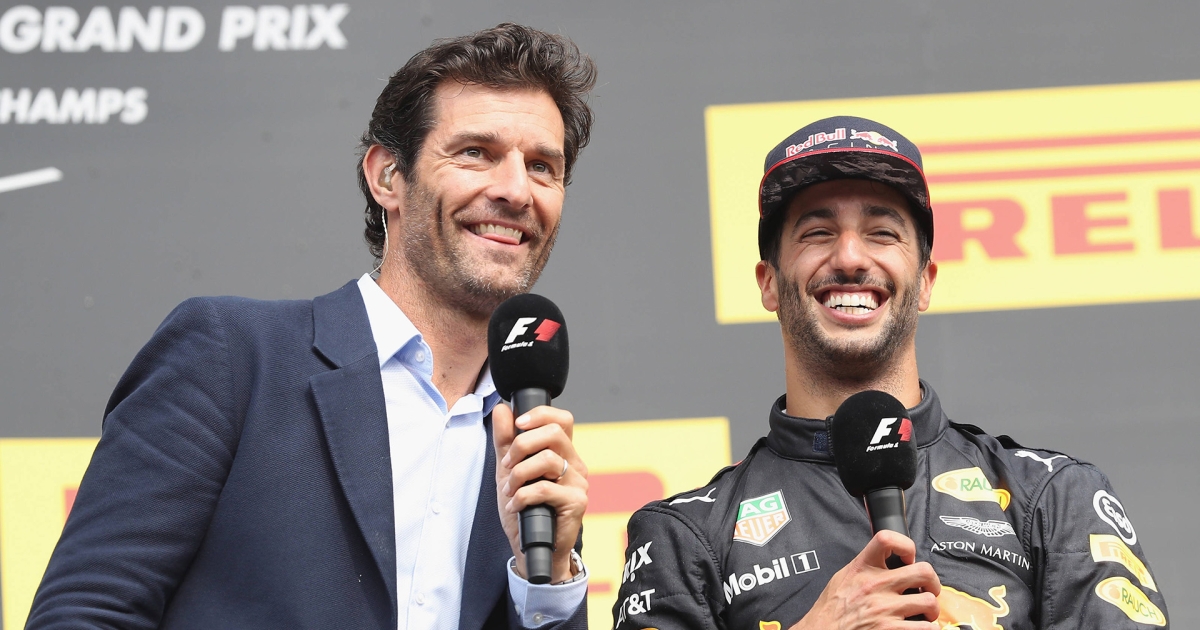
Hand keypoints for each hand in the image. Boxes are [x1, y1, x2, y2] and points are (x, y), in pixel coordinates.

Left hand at [493, 402, 588, 582]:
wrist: (532, 547)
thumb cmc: (525, 509)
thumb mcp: (509, 471)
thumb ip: (506, 440)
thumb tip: (502, 409)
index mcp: (562, 453)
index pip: (561, 419)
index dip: (540, 414)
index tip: (518, 423)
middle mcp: (574, 464)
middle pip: (554, 433)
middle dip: (522, 445)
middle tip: (507, 464)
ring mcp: (578, 483)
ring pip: (547, 459)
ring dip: (519, 474)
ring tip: (509, 490)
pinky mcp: (576, 503)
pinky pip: (544, 489)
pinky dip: (521, 496)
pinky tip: (515, 506)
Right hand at [790, 530, 940, 629]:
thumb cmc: (832, 609)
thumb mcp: (843, 577)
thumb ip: (866, 567)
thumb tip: (887, 560)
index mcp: (862, 568)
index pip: (887, 539)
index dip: (906, 545)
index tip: (908, 558)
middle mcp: (876, 585)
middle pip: (923, 571)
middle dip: (932, 582)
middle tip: (928, 590)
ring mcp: (885, 609)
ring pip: (929, 602)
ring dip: (931, 611)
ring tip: (923, 615)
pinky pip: (926, 628)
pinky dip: (927, 629)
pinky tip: (918, 628)